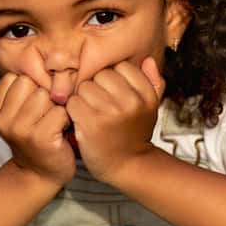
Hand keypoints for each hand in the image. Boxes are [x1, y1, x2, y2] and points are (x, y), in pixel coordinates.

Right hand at [0, 72, 74, 186]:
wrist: (40, 176)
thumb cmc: (35, 139)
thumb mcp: (19, 115)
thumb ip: (22, 93)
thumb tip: (45, 65)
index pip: (13, 78)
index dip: (30, 87)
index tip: (33, 106)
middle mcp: (4, 120)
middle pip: (30, 83)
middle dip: (44, 94)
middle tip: (46, 115)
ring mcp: (21, 130)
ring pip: (45, 95)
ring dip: (56, 106)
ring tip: (54, 122)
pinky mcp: (41, 138)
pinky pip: (60, 111)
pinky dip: (66, 120)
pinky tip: (61, 132)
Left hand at [65, 56, 164, 183]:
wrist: (127, 166)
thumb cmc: (135, 133)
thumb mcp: (151, 108)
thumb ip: (153, 82)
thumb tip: (147, 60)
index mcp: (145, 95)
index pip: (122, 67)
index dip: (113, 78)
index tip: (113, 93)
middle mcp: (130, 101)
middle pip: (101, 74)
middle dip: (96, 86)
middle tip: (99, 103)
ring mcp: (110, 112)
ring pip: (85, 86)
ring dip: (82, 98)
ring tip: (90, 111)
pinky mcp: (91, 122)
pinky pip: (73, 102)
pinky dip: (73, 110)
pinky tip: (81, 120)